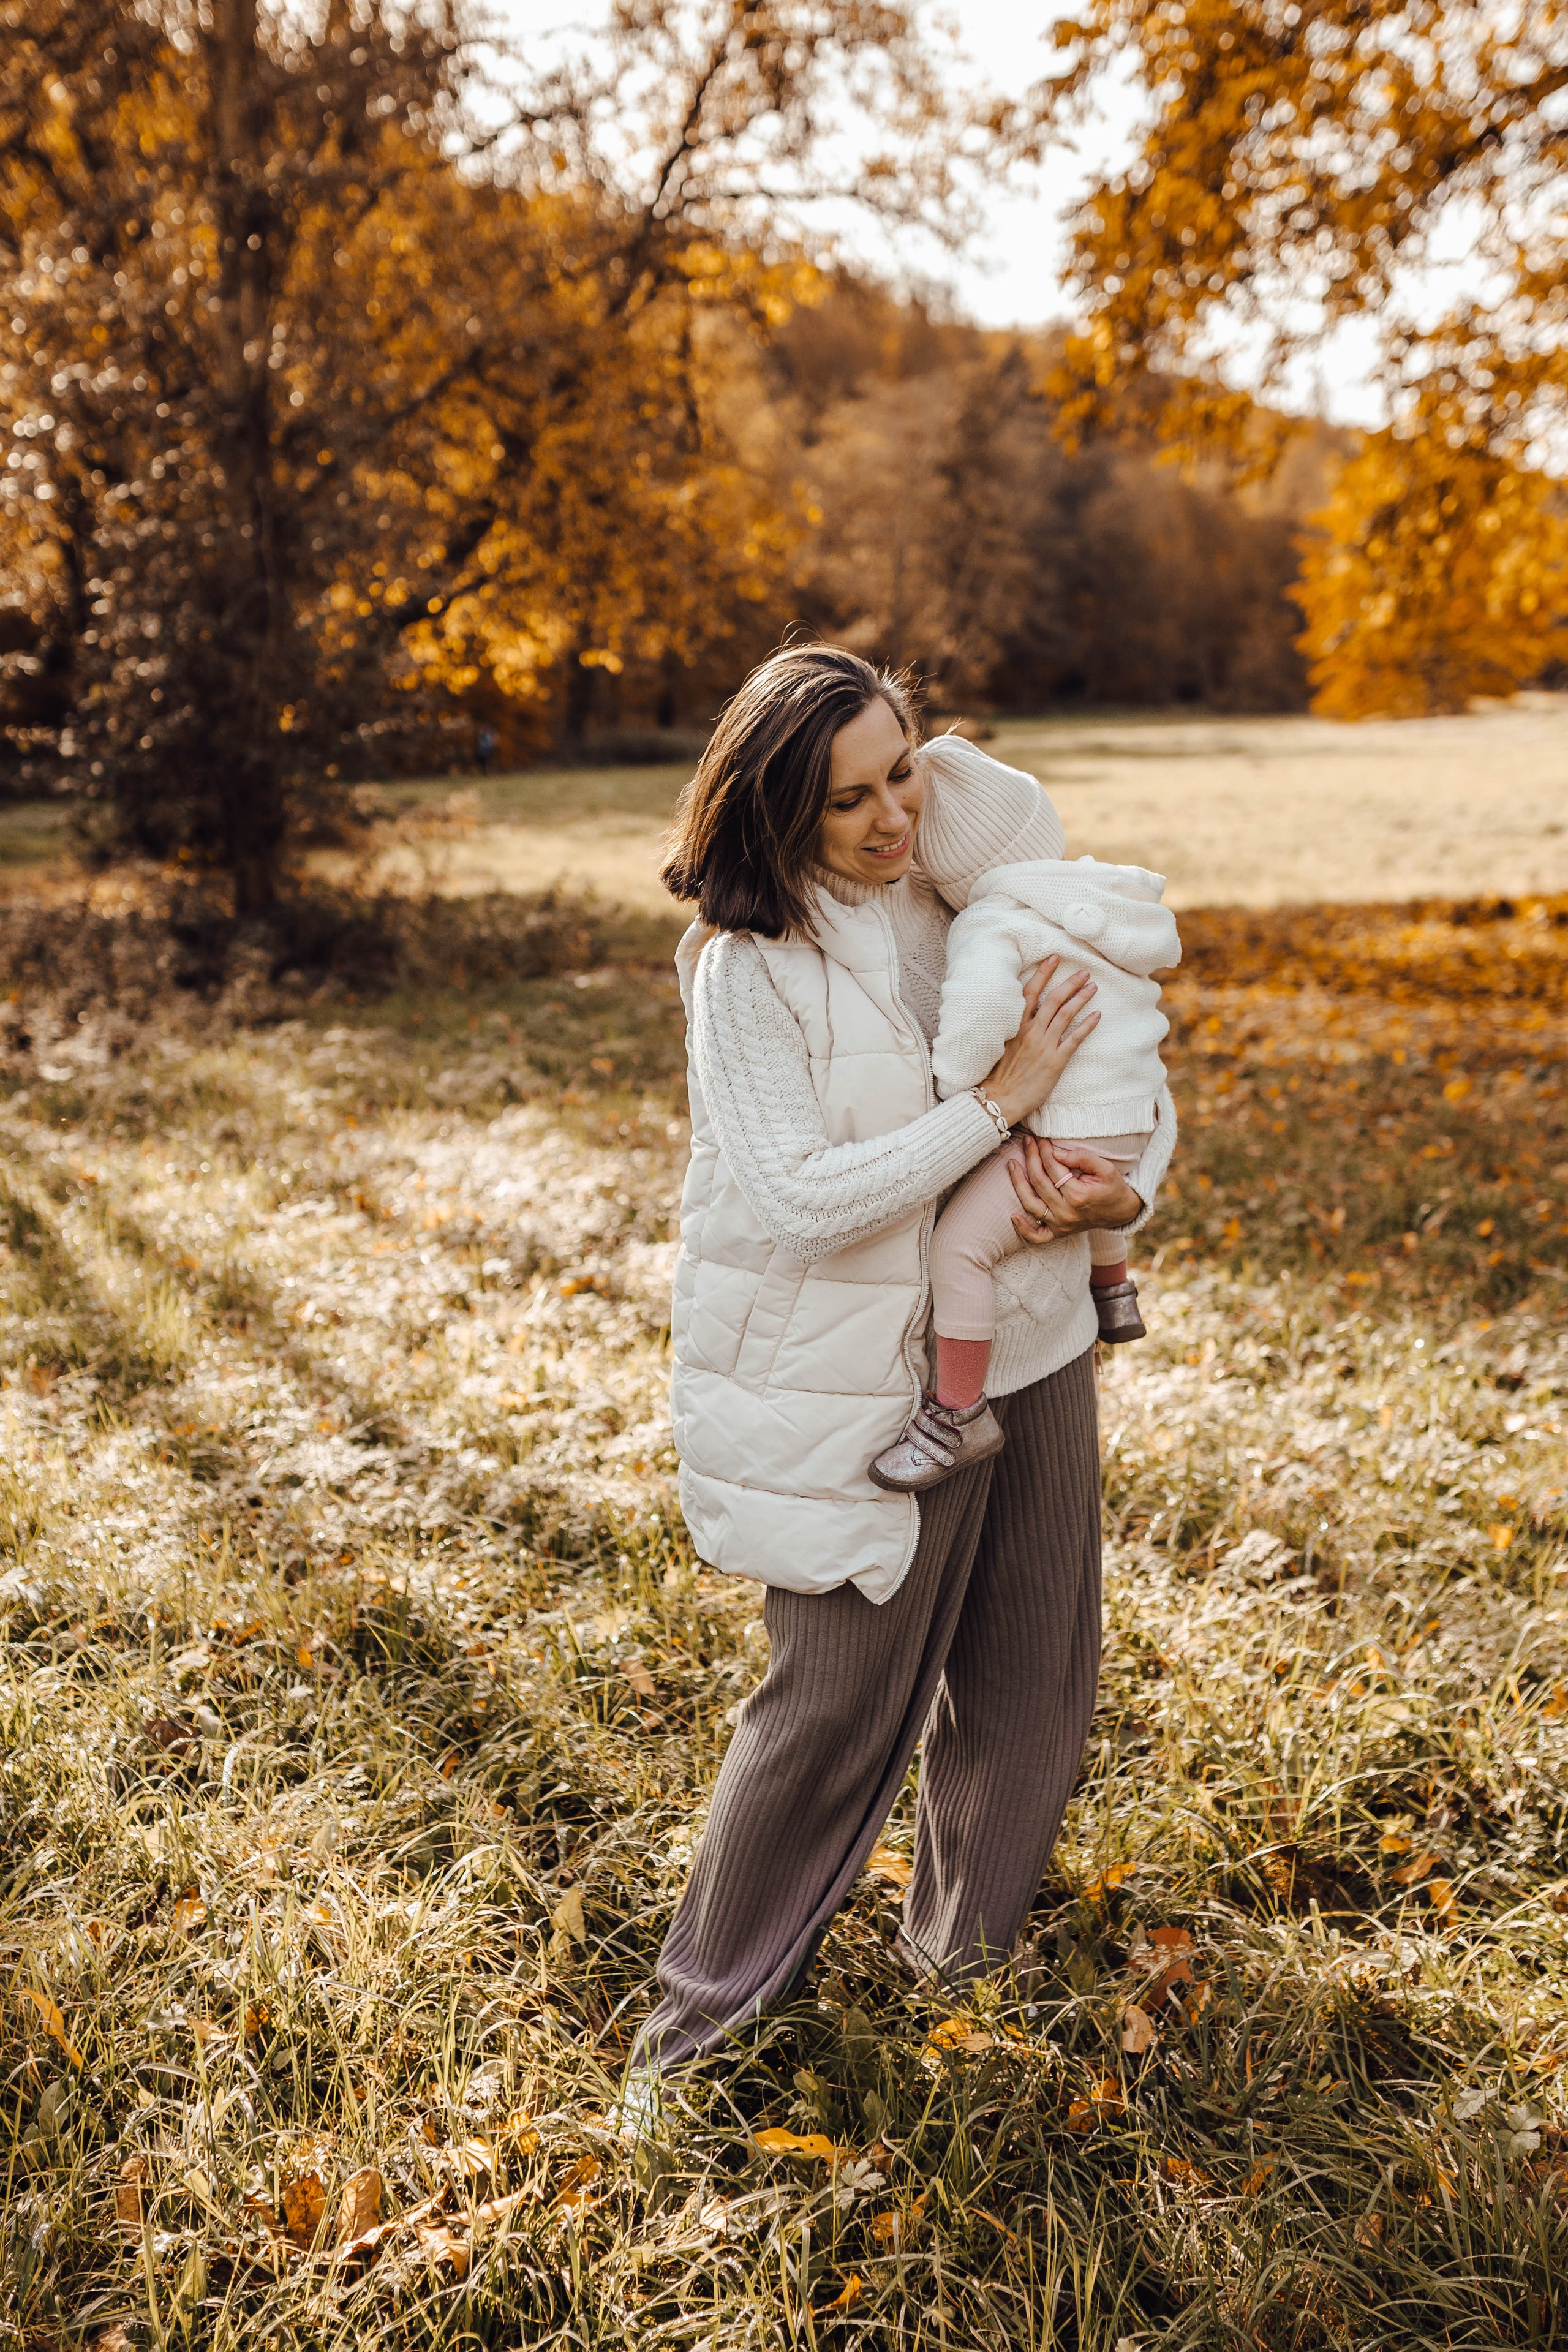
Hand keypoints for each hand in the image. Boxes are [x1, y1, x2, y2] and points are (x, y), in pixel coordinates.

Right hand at [981, 957, 1098, 1127]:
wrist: (999, 1099)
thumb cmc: (997, 1075)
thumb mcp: (999, 1045)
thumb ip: (1011, 1028)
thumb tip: (1020, 1016)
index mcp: (1015, 1026)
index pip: (1030, 992)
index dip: (1043, 974)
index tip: (1054, 958)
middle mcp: (1031, 1031)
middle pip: (1053, 999)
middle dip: (1069, 983)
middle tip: (1084, 972)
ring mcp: (1044, 1045)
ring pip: (1066, 1014)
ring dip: (1080, 998)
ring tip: (1092, 987)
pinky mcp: (1055, 1061)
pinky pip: (1075, 1038)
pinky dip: (1087, 1025)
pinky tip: (1097, 1014)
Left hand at [1008, 1135, 1143, 1244]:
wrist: (1121, 1211)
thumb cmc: (1113, 1187)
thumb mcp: (1105, 1167)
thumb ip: (1081, 1157)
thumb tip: (1055, 1152)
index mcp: (1078, 1195)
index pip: (1053, 1168)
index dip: (1044, 1150)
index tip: (1040, 1138)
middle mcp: (1066, 1213)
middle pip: (1039, 1182)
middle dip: (1031, 1158)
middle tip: (1027, 1141)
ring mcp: (1061, 1225)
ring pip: (1031, 1205)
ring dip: (1017, 1183)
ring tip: (1011, 1164)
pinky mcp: (1059, 1233)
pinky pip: (1037, 1236)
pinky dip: (1023, 1229)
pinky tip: (1012, 1215)